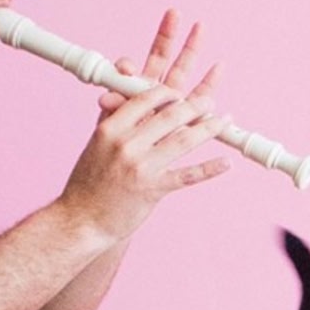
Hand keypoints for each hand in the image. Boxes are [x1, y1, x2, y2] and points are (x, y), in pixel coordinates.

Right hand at [59, 10, 230, 244]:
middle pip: (169, 116)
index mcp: (111, 128)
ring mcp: (141, 167)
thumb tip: (129, 95)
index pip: (144, 98)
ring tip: (224, 120)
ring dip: (208, 128)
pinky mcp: (153, 190)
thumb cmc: (89, 181)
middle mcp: (126, 144)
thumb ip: (116, 118)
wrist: (83, 218)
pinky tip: (226, 163)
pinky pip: (187, 175)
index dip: (167, 92)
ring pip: (183, 141)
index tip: (181, 92)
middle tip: (211, 100)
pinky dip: (209, 168)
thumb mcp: (98, 144)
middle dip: (195, 105)